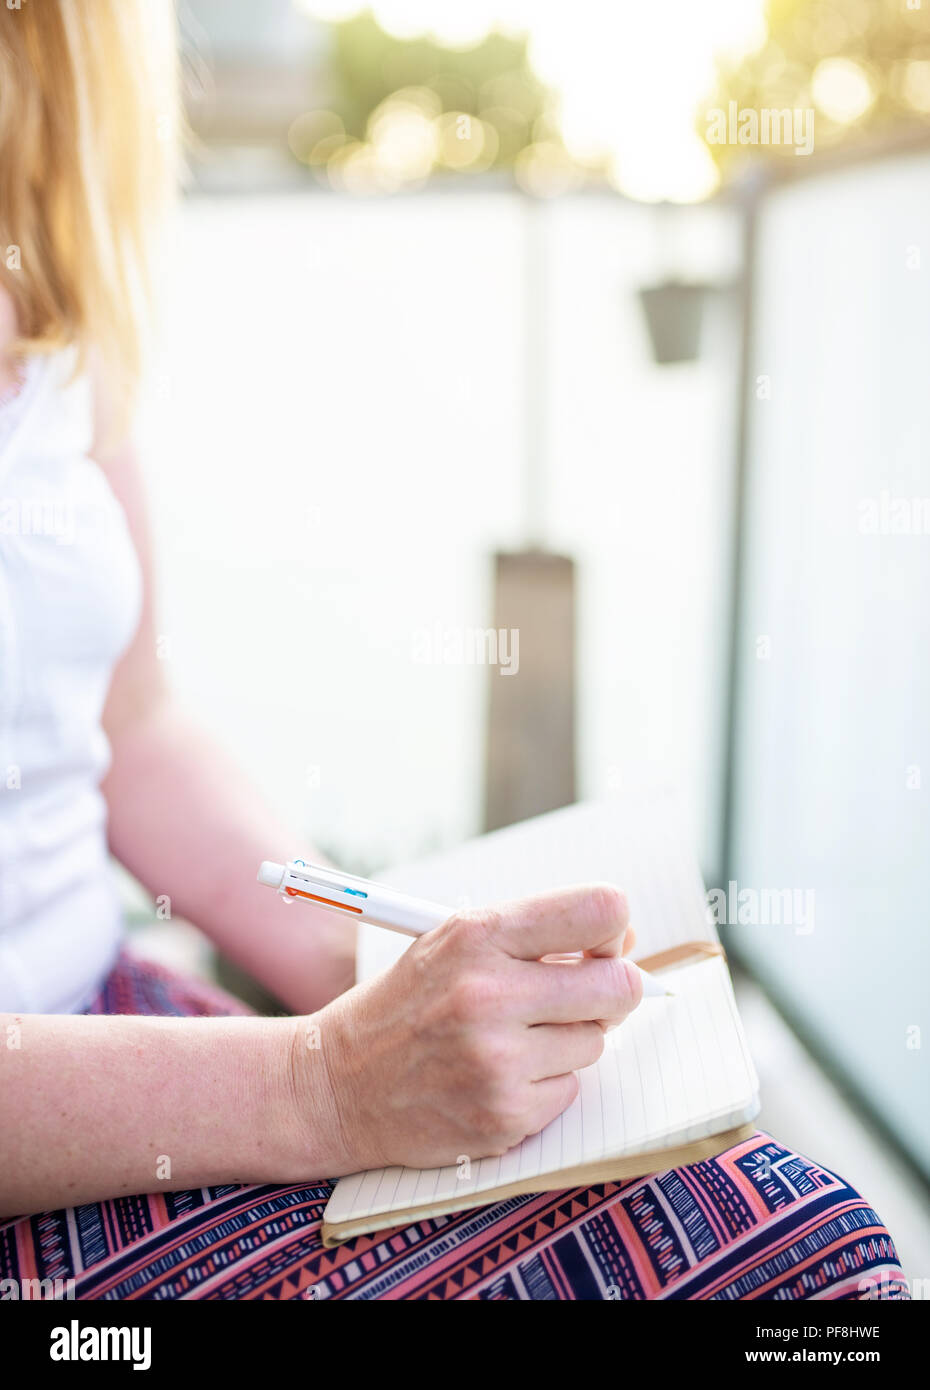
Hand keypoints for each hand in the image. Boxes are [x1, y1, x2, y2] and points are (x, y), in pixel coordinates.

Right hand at [293, 885, 641, 1173]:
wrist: (338, 1085)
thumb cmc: (407, 1006)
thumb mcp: (452, 944)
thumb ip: (534, 936)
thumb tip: (623, 940)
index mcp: (477, 934)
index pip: (599, 910)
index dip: (613, 928)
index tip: (602, 944)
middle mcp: (488, 993)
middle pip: (618, 986)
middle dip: (613, 991)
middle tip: (584, 997)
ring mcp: (497, 1059)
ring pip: (595, 1041)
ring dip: (568, 1041)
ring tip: (513, 1039)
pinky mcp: (504, 1114)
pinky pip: (570, 1090)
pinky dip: (544, 1084)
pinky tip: (499, 1077)